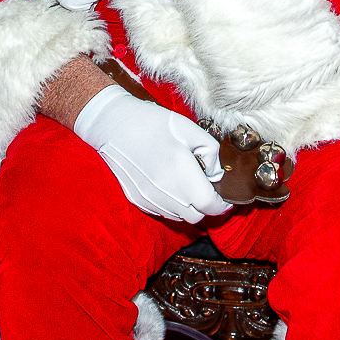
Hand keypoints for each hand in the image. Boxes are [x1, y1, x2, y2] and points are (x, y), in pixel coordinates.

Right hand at [72, 83, 230, 222]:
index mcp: (181, 173)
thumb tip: (216, 174)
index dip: (223, 204)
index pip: (210, 206)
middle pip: (196, 216)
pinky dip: (172, 204)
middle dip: (206, 206)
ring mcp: (150, 199)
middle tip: (207, 188)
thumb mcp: (190, 129)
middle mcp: (166, 192)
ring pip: (179, 217)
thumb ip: (211, 152)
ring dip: (189, 206)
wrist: (113, 125)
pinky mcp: (138, 200)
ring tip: (186, 184)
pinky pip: (163, 211)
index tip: (226, 197)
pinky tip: (169, 184)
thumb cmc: (152, 123)